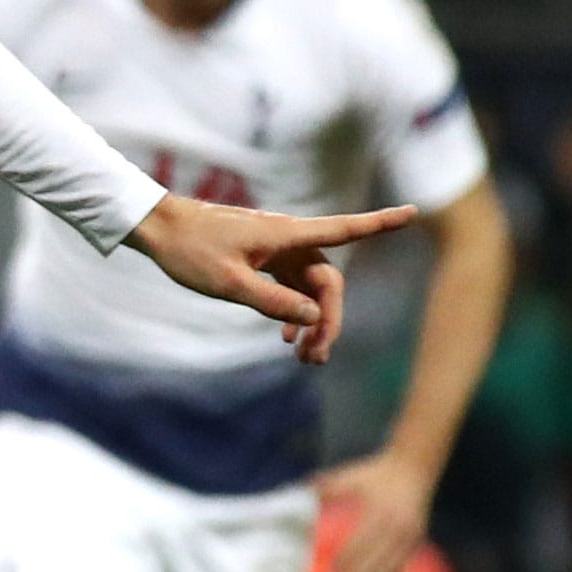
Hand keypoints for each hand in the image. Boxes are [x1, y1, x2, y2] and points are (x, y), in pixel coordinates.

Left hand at [124, 194, 416, 364]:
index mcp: (285, 235)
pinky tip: (285, 340)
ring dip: (311, 322)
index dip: (379, 223)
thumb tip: (315, 318)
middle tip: (315, 360)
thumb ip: (272, 301)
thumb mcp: (229, 282)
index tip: (413, 210)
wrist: (157, 229)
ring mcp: (275, 249)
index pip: (343, 229)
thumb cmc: (190, 250)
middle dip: (329, 320)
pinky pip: (290, 287)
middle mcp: (287, 239)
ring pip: (308, 288)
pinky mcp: (261, 258)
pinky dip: (292, 313)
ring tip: (303, 359)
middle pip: (327, 280)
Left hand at [316, 449, 437, 571]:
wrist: (414, 469)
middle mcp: (397, 526)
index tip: (334, 571)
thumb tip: (298, 491)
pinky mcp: (416, 541)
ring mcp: (409, 535)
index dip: (349, 558)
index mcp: (379, 511)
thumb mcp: (351, 476)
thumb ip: (326, 486)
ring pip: (391, 567)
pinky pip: (404, 566)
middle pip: (377, 560)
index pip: (363, 540)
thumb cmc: (376, 474)